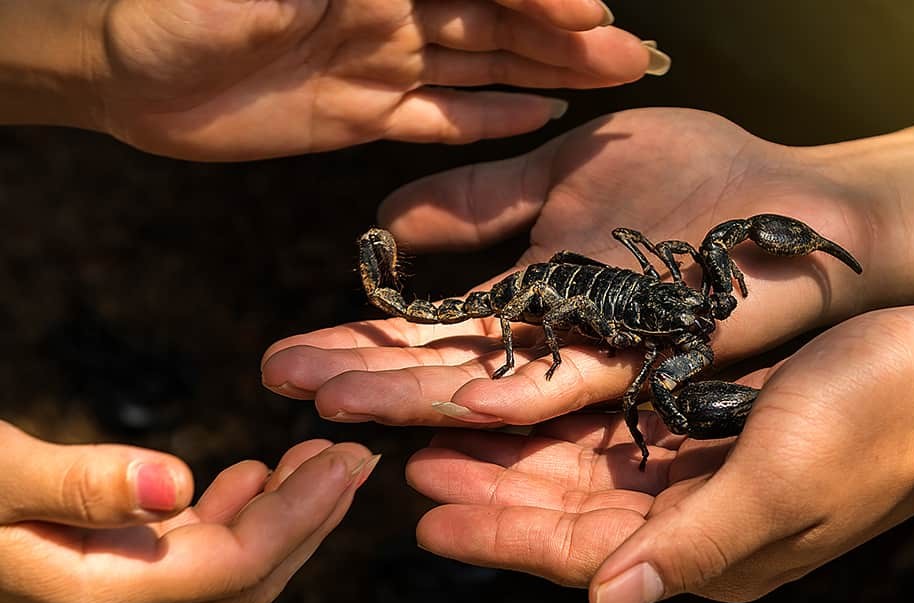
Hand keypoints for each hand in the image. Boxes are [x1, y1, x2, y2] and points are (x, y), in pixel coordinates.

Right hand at [0, 422, 376, 602]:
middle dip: (311, 519)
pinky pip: (189, 549)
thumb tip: (178, 484)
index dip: (301, 516)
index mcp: (96, 594)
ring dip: (282, 511)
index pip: (232, 566)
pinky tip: (253, 472)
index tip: (350, 460)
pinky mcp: (102, 560)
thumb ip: (74, 482)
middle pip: (245, 574)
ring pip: (224, 562)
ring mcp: (109, 586)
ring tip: (322, 455)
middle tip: (360, 456)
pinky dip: (235, 509)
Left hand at [88, 0, 658, 158]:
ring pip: (480, 67)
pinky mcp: (361, 114)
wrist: (119, 71)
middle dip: (561, 32)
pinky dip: (490, 117)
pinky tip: (541, 117)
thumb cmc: (168, 8)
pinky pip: (440, 116)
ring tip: (609, 78)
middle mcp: (387, 10)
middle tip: (629, 52)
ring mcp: (378, 62)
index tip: (586, 8)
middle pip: (492, 20)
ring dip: (544, 72)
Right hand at [262, 108, 875, 427]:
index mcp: (535, 303)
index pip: (432, 331)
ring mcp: (604, 354)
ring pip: (497, 390)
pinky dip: (523, 397)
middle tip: (280, 384)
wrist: (801, 203)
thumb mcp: (569, 171)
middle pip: (448, 369)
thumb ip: (482, 200)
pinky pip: (582, 384)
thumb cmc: (701, 183)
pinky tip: (461, 406)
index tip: (288, 354)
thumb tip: (386, 222)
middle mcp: (557, 344)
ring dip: (416, 399)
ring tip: (336, 404)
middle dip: (365, 376)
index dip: (361, 341)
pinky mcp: (655, 356)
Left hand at [402, 304, 913, 602]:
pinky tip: (527, 396)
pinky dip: (571, 415)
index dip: (498, 531)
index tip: (423, 514)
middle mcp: (696, 518)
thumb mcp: (779, 485)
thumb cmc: (878, 426)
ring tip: (443, 427)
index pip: (577, 551)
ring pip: (588, 466)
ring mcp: (707, 471)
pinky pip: (625, 426)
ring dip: (519, 449)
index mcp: (707, 548)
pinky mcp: (719, 423)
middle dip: (490, 485)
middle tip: (408, 458)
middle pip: (567, 509)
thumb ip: (692, 546)